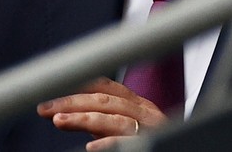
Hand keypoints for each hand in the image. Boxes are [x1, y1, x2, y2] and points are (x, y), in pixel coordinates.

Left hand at [37, 77, 167, 150]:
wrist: (186, 148)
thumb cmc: (152, 141)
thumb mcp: (127, 129)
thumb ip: (104, 121)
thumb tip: (67, 115)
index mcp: (139, 105)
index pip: (106, 87)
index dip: (78, 86)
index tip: (51, 90)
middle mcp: (146, 112)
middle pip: (105, 100)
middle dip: (71, 102)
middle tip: (45, 108)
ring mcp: (151, 129)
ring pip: (114, 118)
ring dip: (83, 118)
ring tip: (58, 121)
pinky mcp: (152, 143)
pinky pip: (129, 142)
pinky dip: (108, 144)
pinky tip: (89, 148)